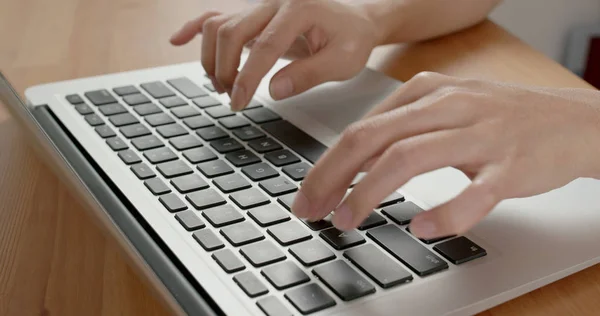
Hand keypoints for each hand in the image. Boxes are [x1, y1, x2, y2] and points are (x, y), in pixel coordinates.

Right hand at [170, 0, 383, 109]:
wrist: (356, 21)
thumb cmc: (352, 39)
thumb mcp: (344, 61)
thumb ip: (310, 74)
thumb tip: (274, 89)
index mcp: (300, 9)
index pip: (266, 45)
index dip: (248, 76)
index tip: (239, 102)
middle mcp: (275, 2)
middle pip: (232, 31)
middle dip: (225, 69)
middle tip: (233, 98)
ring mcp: (260, 6)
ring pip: (219, 24)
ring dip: (212, 58)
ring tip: (223, 86)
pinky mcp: (253, 15)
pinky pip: (216, 15)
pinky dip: (195, 29)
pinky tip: (178, 40)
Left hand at [294, 72, 599, 237]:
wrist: (571, 121)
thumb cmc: (500, 117)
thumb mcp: (446, 106)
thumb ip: (401, 126)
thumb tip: (351, 158)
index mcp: (427, 93)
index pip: (361, 128)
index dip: (327, 165)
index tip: (309, 194)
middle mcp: (448, 108)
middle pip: (372, 139)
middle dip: (332, 177)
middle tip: (312, 210)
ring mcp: (480, 136)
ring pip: (409, 159)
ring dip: (368, 192)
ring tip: (347, 220)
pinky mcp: (510, 167)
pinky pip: (473, 194)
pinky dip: (444, 214)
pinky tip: (421, 228)